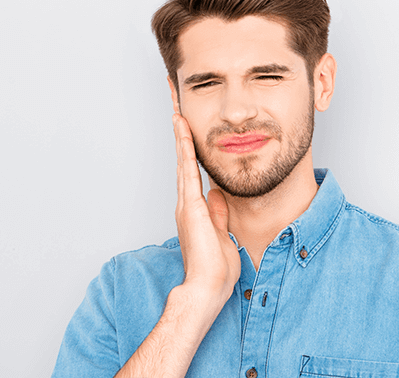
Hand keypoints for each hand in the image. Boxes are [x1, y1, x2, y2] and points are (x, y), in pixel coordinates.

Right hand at [172, 113, 240, 301]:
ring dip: (180, 135)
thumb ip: (218, 212)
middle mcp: (187, 203)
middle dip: (181, 135)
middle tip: (177, 110)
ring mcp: (186, 204)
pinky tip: (183, 131)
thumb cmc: (215, 268)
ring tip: (177, 111)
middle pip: (183, 161)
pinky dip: (185, 150)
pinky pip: (188, 172)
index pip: (192, 171)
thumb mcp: (222, 233)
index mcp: (195, 209)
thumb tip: (217, 194)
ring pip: (182, 161)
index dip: (189, 149)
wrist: (208, 288)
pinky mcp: (190, 207)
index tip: (188, 129)